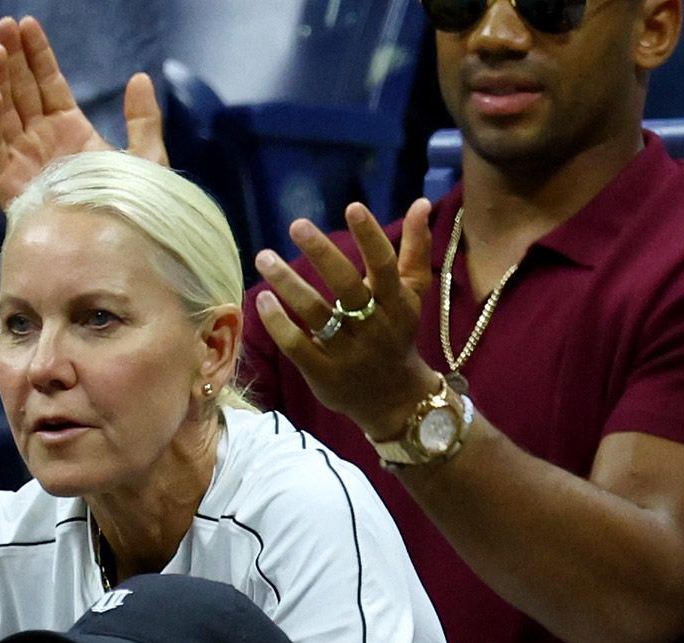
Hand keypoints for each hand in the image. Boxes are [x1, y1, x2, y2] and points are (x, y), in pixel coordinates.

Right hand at [0, 16, 166, 208]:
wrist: (116, 246)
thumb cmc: (132, 208)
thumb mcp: (146, 159)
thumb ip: (142, 119)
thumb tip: (140, 77)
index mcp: (70, 131)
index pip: (48, 83)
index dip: (38, 54)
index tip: (28, 24)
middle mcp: (42, 140)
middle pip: (22, 89)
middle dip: (13, 56)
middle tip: (6, 24)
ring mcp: (23, 159)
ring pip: (3, 111)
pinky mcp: (9, 181)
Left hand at [253, 199, 437, 439]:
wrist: (395, 399)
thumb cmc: (398, 335)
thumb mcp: (412, 296)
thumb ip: (415, 250)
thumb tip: (421, 203)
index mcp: (397, 305)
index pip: (385, 267)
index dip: (371, 238)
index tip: (352, 207)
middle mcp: (374, 328)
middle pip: (347, 288)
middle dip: (323, 254)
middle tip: (297, 224)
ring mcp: (348, 354)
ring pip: (317, 314)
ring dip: (289, 284)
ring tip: (265, 256)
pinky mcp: (324, 375)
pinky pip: (297, 346)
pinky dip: (279, 323)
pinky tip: (262, 299)